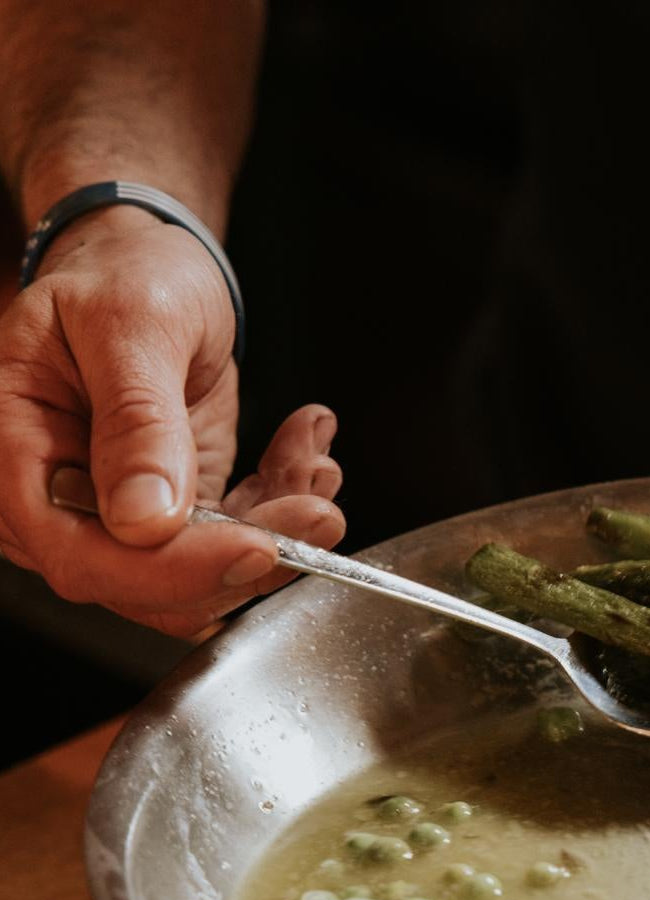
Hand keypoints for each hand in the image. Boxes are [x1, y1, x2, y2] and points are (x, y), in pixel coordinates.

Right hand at [0, 206, 343, 634]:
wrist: (148, 265)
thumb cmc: (121, 276)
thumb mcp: (130, 324)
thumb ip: (135, 421)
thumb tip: (143, 519)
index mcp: (15, 452)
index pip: (84, 555)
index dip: (172, 570)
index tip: (258, 546)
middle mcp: (60, 502)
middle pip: (151, 584)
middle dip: (250, 553)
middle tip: (320, 510)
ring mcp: (120, 516)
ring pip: (206, 574)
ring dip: (280, 530)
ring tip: (315, 463)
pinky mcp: (177, 513)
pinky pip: (238, 540)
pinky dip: (284, 504)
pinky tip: (306, 450)